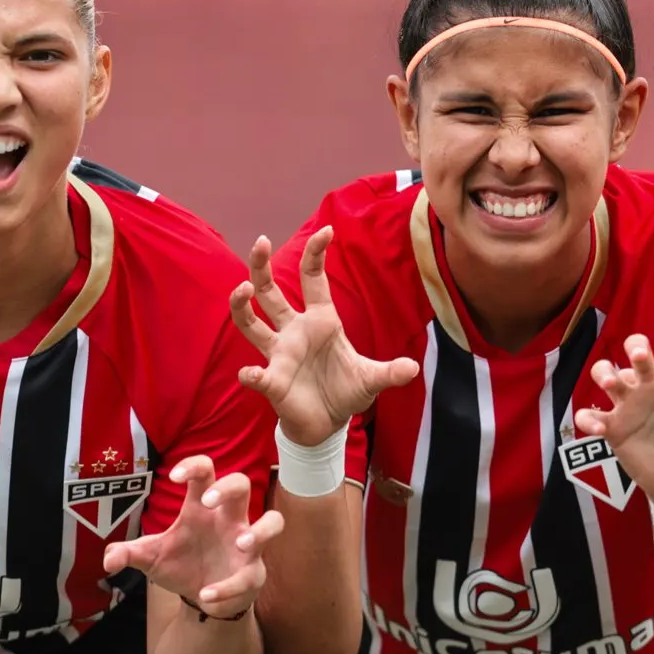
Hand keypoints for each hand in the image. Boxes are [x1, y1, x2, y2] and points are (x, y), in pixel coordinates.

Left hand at [103, 456, 284, 618]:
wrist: (201, 598)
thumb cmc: (181, 565)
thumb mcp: (151, 558)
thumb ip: (128, 554)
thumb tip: (108, 560)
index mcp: (202, 508)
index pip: (205, 472)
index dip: (193, 466)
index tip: (174, 476)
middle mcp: (227, 520)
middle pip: (242, 484)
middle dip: (228, 487)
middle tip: (209, 501)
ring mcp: (246, 544)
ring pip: (272, 522)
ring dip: (260, 531)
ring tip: (240, 543)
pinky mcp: (253, 572)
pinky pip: (249, 575)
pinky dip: (228, 587)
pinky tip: (205, 594)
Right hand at [231, 229, 419, 444]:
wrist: (327, 424)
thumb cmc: (345, 391)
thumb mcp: (371, 379)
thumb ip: (390, 372)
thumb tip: (412, 368)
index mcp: (320, 321)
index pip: (312, 279)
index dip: (316, 254)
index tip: (326, 229)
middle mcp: (294, 331)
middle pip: (269, 292)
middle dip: (261, 266)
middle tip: (260, 242)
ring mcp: (279, 354)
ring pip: (250, 323)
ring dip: (242, 306)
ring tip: (241, 289)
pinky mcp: (272, 381)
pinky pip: (257, 374)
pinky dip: (252, 374)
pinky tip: (251, 374)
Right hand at [574, 329, 653, 509]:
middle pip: (639, 355)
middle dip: (637, 348)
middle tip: (640, 355)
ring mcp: (631, 405)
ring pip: (609, 376)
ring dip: (606, 373)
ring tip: (610, 382)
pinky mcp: (614, 427)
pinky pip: (593, 417)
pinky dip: (589, 419)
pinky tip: (596, 428)